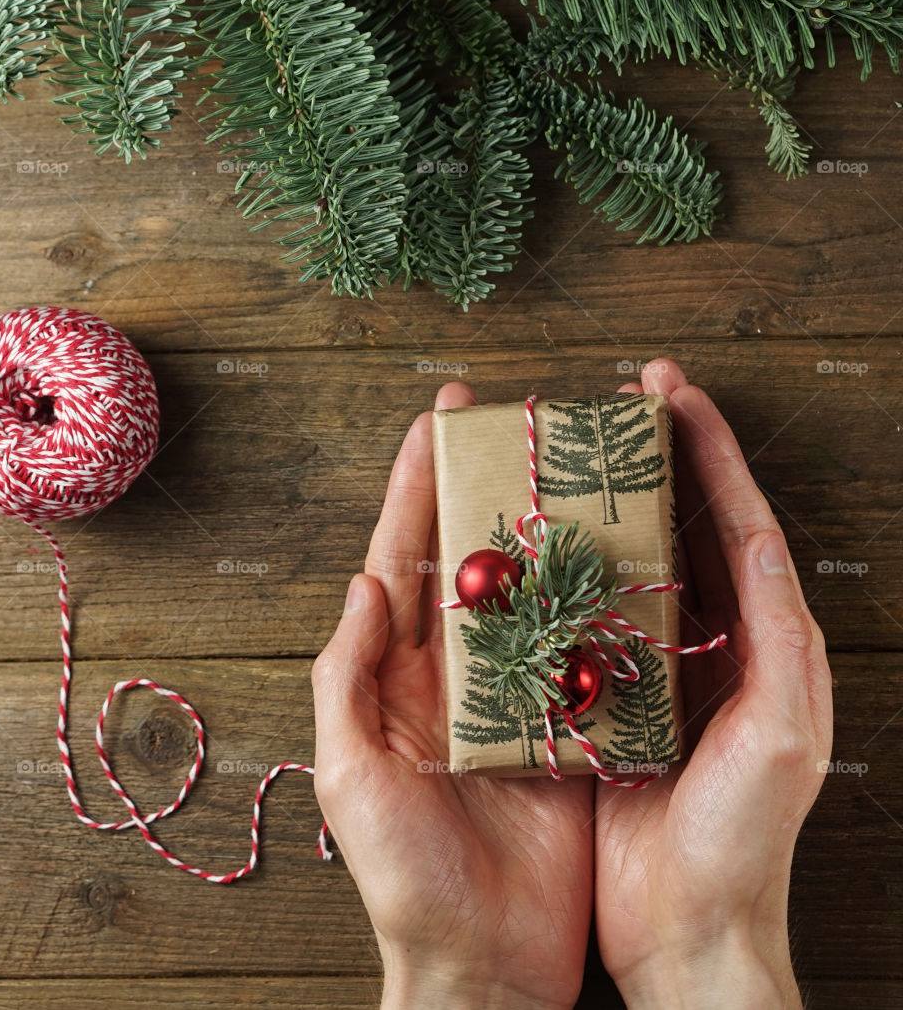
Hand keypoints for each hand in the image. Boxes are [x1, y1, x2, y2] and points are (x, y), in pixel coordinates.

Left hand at [311, 382, 592, 1009]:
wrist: (483, 960)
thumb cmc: (404, 879)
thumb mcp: (354, 777)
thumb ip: (346, 678)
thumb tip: (362, 582)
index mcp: (400, 676)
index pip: (404, 558)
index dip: (417, 487)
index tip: (435, 422)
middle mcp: (458, 673)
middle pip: (471, 557)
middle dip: (481, 484)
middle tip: (502, 417)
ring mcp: (517, 695)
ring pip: (531, 591)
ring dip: (545, 528)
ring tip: (563, 464)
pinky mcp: (569, 726)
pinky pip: (583, 648)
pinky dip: (595, 599)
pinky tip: (615, 554)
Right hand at [595, 359, 832, 1008]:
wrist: (690, 926)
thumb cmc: (745, 839)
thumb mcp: (785, 735)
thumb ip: (783, 638)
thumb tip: (764, 539)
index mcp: (763, 638)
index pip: (736, 519)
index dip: (708, 450)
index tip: (673, 391)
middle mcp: (708, 641)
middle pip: (682, 525)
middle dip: (657, 456)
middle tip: (622, 399)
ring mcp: (652, 665)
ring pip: (630, 561)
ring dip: (606, 502)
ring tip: (573, 452)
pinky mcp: (604, 694)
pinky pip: (583, 616)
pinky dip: (563, 571)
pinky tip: (532, 544)